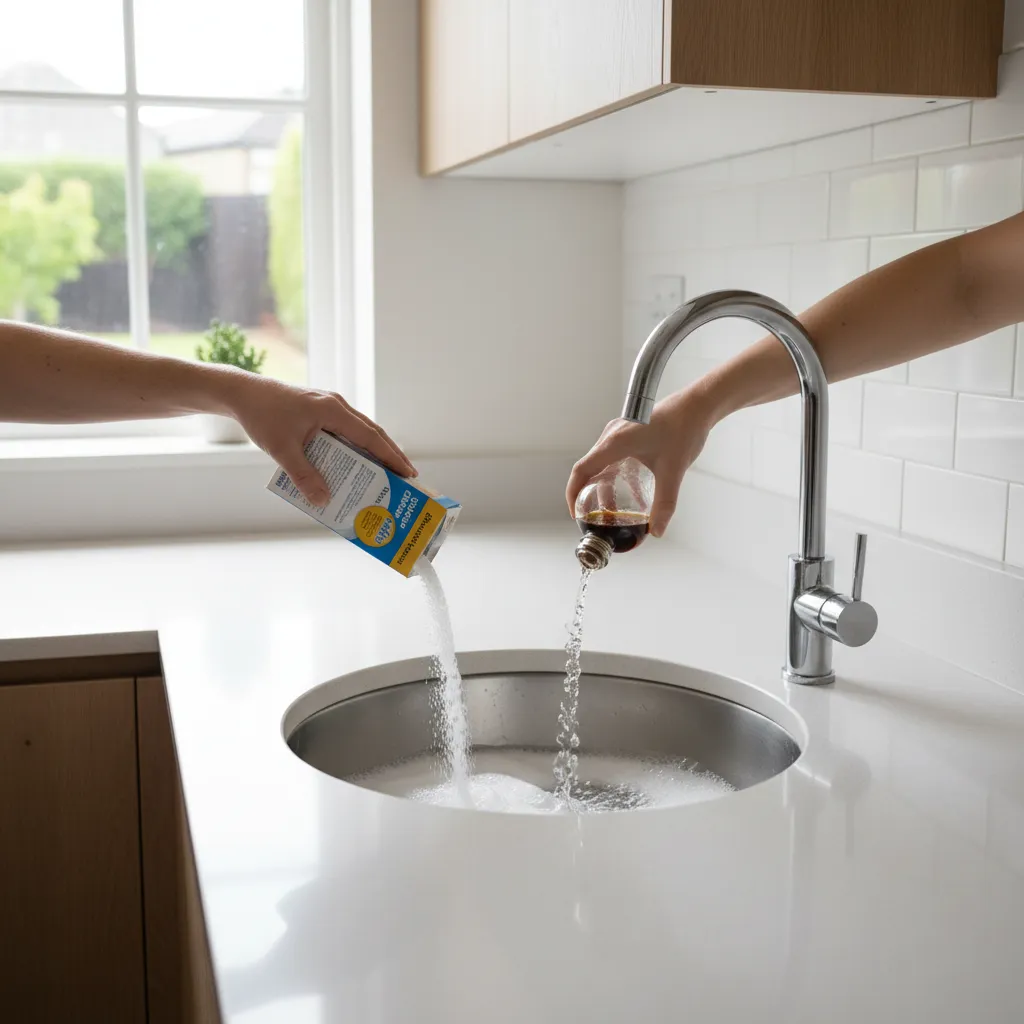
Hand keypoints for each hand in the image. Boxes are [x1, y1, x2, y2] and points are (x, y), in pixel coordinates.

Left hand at [220, 372, 416, 504]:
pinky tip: (354, 464)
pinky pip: (345, 431)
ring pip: (360, 431)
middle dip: (390, 455)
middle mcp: (336, 406)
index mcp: (333, 410)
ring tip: (385, 473)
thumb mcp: (282, 450)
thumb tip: (325, 500)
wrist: (243, 393)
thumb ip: (304, 476)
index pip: (370, 436)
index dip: (391, 456)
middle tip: (405, 478)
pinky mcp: (320, 411)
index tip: (407, 473)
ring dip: (373, 452)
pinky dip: (355, 448)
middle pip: (372, 433)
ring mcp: (329, 407)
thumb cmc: (263, 416)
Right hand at [565, 386, 716, 537]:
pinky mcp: (629, 432)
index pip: (582, 470)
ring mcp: (619, 432)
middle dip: (588, 495)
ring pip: (601, 464)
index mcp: (615, 442)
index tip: (575, 513)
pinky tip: (631, 492)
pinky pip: (613, 457)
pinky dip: (615, 476)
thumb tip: (658, 531)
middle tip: (593, 516)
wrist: (697, 405)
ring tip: (611, 510)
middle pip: (589, 468)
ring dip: (603, 486)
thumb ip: (665, 504)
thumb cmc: (684, 429)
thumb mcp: (673, 471)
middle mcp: (611, 435)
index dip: (573, 493)